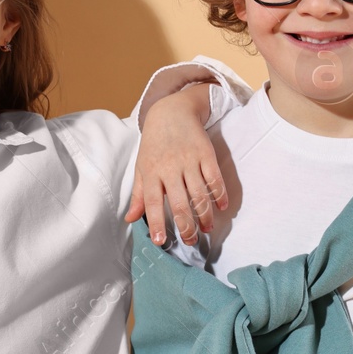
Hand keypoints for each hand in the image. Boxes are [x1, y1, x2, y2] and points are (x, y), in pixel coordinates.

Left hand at [125, 77, 228, 245]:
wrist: (172, 111)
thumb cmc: (154, 144)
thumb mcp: (141, 167)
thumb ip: (138, 195)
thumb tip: (130, 218)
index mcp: (151, 172)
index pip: (153, 203)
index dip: (156, 223)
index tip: (160, 241)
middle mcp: (170, 168)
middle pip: (180, 203)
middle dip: (186, 227)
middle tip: (191, 242)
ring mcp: (189, 160)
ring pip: (199, 195)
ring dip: (205, 216)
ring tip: (206, 230)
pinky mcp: (206, 153)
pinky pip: (215, 179)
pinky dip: (220, 195)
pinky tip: (221, 208)